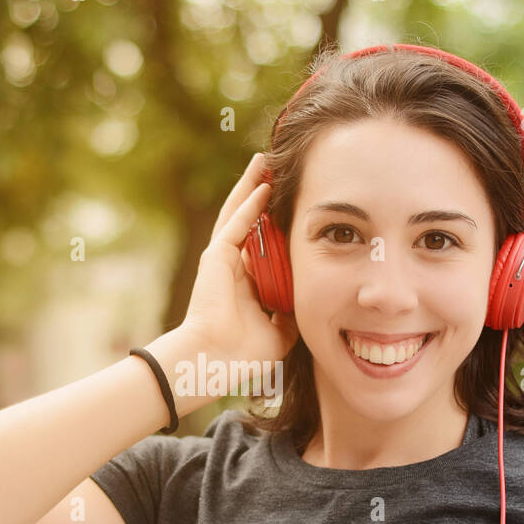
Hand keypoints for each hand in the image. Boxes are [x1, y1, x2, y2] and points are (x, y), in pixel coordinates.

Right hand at [179, 152, 299, 367]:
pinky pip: (237, 223)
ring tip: (265, 162)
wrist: (216, 361)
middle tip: (277, 170)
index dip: (276, 223)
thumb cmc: (242, 355)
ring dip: (252, 187)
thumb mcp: (280, 333)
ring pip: (239, 214)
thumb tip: (308, 301)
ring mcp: (222, 259)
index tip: (293, 205)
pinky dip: (249, 203)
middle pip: (251, 222)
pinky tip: (263, 184)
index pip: (263, 245)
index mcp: (246, 284)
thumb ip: (291, 314)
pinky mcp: (216, 256)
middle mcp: (233, 267)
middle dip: (262, 195)